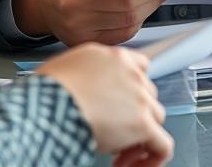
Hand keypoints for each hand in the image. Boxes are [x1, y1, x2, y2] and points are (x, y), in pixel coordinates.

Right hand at [38, 44, 173, 166]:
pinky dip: (153, 159)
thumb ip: (91, 74)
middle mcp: (130, 73)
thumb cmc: (49, 89)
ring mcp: (140, 98)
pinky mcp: (143, 123)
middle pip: (148, 95)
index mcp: (113, 57)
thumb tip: (88, 91)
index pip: (139, 67)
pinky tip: (132, 165)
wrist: (50, 103)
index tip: (123, 105)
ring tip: (118, 153)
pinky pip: (163, 146)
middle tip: (115, 133)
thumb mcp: (70, 66)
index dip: (132, 89)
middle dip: (134, 115)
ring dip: (141, 137)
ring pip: (156, 119)